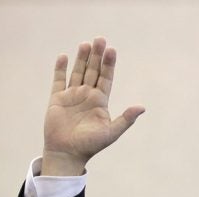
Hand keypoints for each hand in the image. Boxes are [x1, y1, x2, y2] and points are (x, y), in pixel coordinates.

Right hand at [42, 37, 144, 175]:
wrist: (67, 154)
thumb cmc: (90, 145)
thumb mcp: (111, 132)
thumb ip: (126, 119)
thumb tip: (142, 107)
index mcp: (100, 101)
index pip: (106, 78)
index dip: (109, 64)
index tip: (112, 50)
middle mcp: (87, 95)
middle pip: (93, 71)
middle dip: (97, 56)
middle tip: (100, 39)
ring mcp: (72, 96)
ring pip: (77, 72)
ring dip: (81, 59)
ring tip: (86, 44)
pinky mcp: (57, 99)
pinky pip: (58, 80)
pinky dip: (60, 69)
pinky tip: (63, 56)